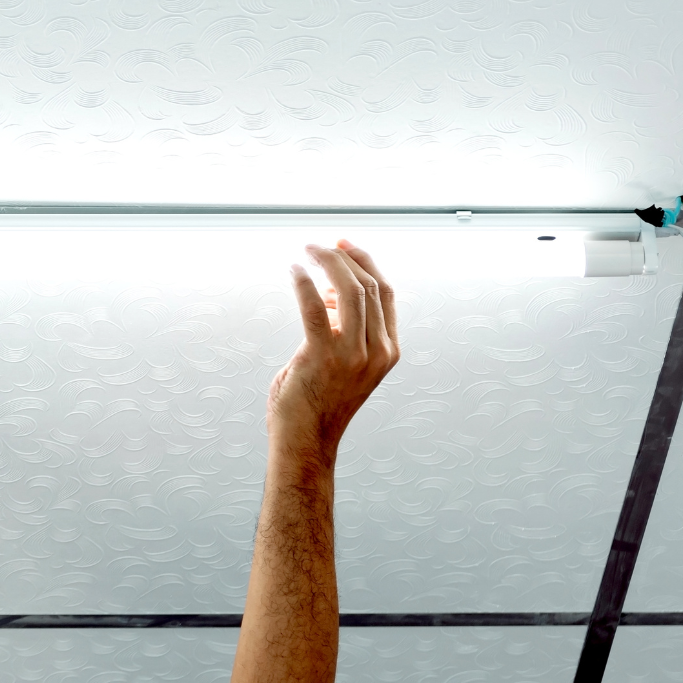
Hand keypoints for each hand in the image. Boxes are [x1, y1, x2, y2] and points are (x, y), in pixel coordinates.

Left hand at [267, 240, 399, 462]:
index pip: (385, 292)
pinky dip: (303, 283)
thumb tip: (331, 292)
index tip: (344, 244)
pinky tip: (293, 271)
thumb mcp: (345, 361)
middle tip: (317, 245)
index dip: (366, 262)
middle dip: (342, 257)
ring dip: (325, 263)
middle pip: (367, 285)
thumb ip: (345, 328)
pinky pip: (314, 307)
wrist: (307, 439)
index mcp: (389, 350)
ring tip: (305, 251)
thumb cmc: (320, 399)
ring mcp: (353, 355)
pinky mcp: (323, 356)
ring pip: (347, 291)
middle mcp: (378, 351)